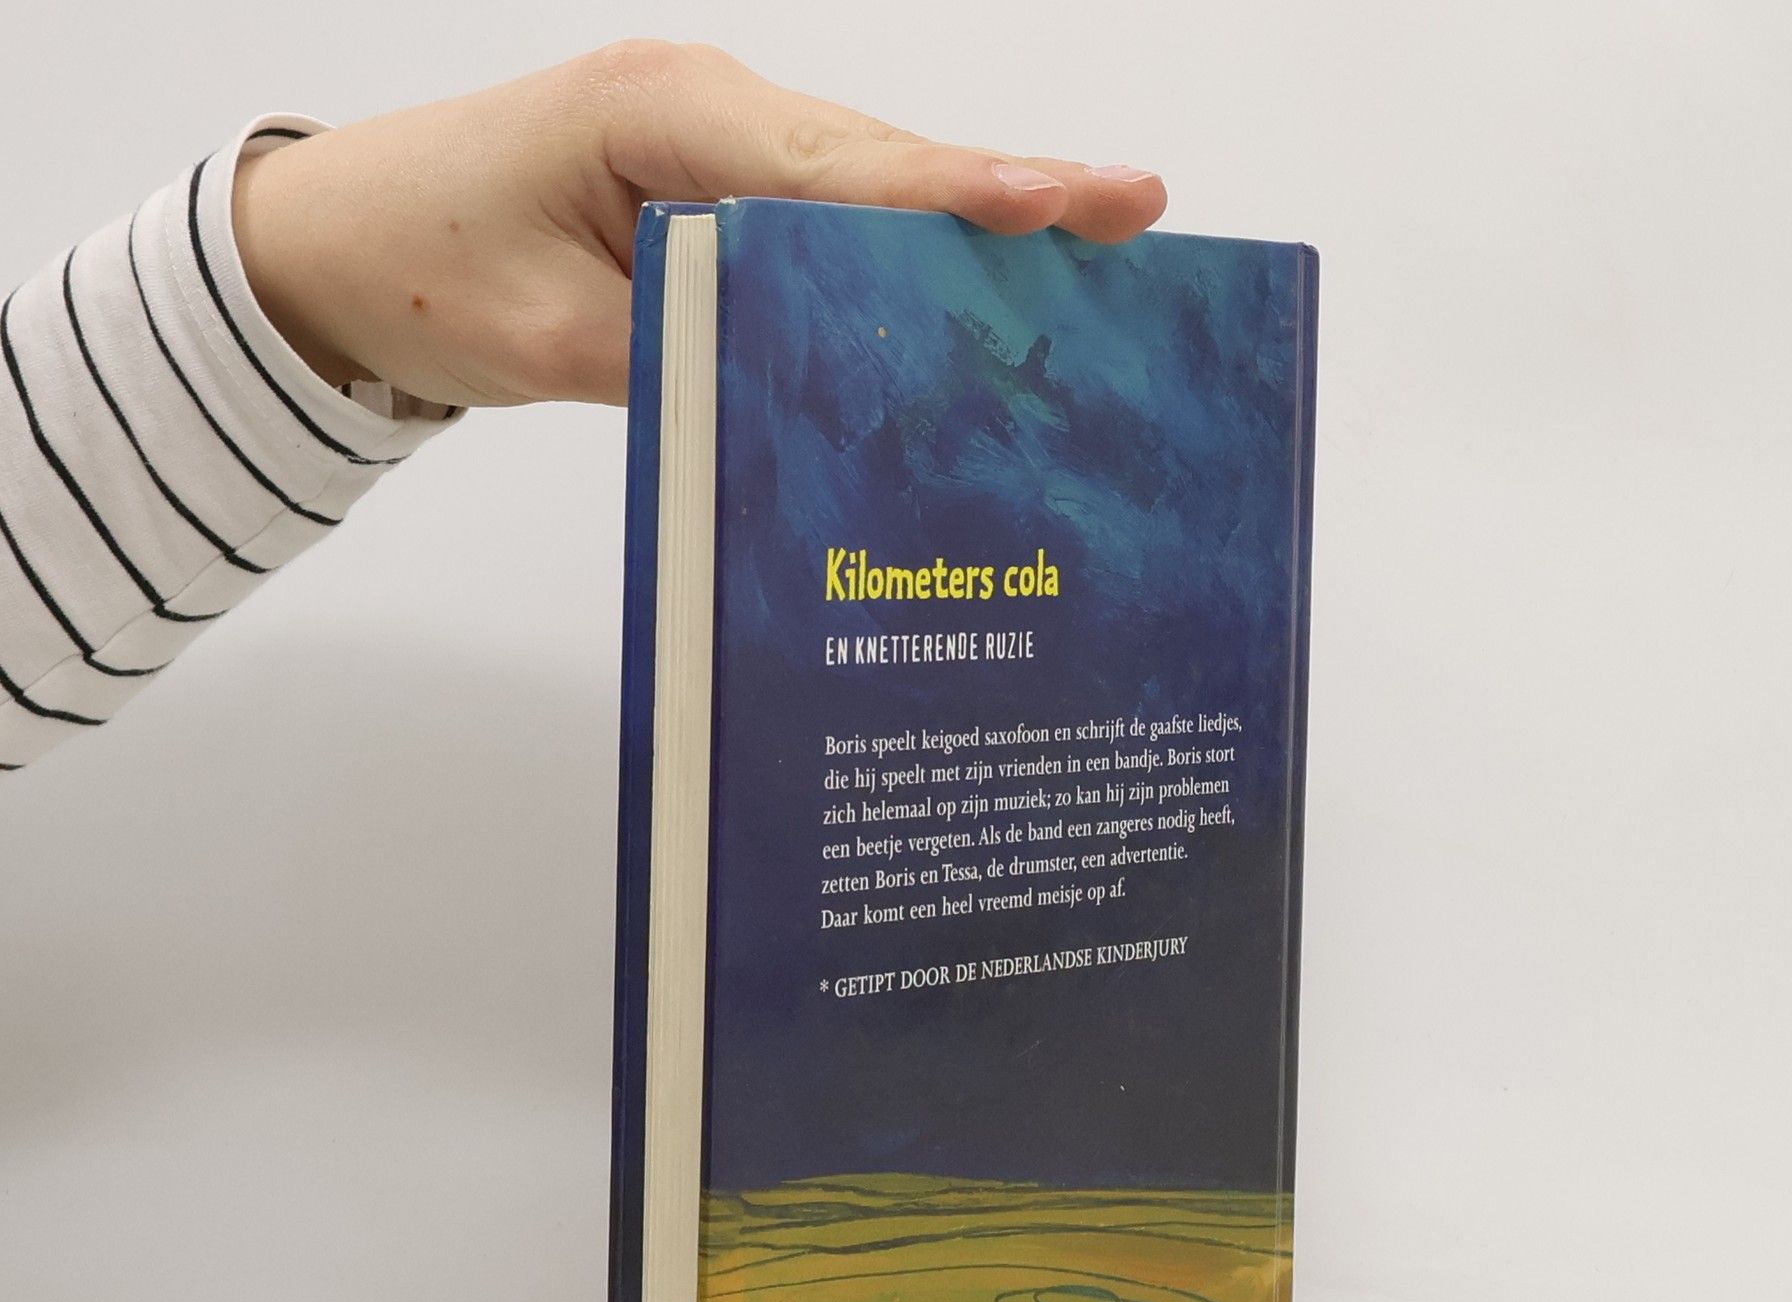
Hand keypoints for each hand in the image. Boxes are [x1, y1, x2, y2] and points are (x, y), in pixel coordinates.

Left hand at [231, 42, 1167, 408]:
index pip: (836, 168)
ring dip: (975, 220)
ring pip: (871, 184)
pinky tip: (984, 284)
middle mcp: (710, 108)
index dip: (954, 194)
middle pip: (883, 158)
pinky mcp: (719, 191)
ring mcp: (719, 145)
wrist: (342, 247)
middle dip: (1010, 191)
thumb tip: (802, 393)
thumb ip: (680, 356)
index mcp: (664, 114)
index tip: (1062, 202)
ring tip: (1103, 243)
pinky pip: (833, 217)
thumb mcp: (549, 336)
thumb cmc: (423, 267)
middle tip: (1139, 211)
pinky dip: (907, 251)